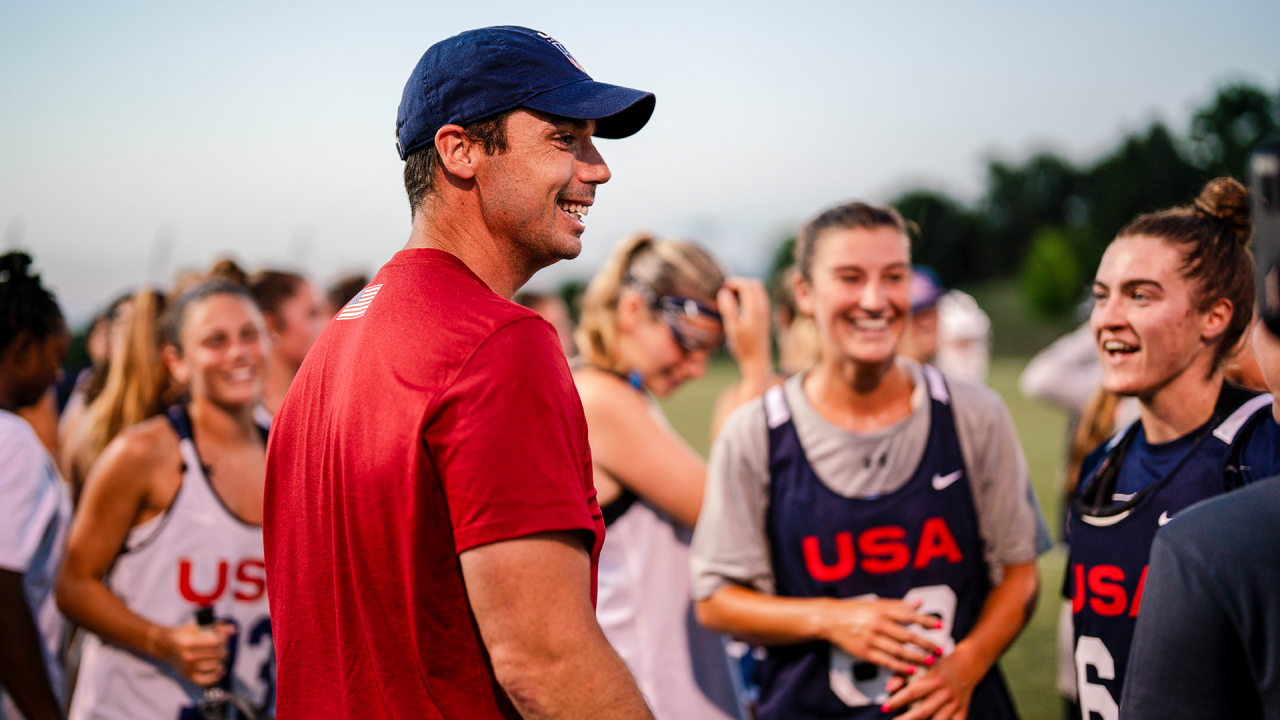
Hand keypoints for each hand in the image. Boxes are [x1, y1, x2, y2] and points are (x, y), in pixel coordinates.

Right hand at [155, 621, 234, 685]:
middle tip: (223, 645)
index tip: (224, 636)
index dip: (224, 638)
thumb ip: (217, 626)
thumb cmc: (184, 634)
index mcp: (191, 642)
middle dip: (224, 649)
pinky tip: (221, 669)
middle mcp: (189, 657)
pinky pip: (206, 681)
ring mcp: (189, 668)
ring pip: (215, 666)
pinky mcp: (188, 676)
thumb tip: (233, 630)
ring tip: (221, 654)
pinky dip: (216, 676)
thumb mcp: (198, 626)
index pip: (216, 642)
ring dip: (222, 660)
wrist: (166, 645)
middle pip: (218, 655)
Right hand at [717, 277, 770, 379]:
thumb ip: (728, 308)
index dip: (734, 282)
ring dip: (745, 287)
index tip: (722, 288)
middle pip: (754, 284)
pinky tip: (740, 303)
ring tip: (732, 295)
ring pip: (758, 289)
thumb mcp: (732, 328)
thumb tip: (724, 291)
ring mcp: (766, 311)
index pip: (747, 285)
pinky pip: (760, 296)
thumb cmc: (743, 346)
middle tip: (726, 290)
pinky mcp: (765, 315)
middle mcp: (763, 307)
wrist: (757, 360)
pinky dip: (750, 294)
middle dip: (740, 283)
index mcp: (755, 309)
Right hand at [821, 597, 940, 675]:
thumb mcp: (877, 604)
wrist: (831, 619)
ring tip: (930, 661)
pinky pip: (886, 661)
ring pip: (899, 651)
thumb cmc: (857, 610)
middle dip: (926, 644)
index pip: (909, 615)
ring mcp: (871, 639)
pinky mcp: (864, 652)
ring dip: (917, 657)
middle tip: (940, 650)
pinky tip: (912, 669)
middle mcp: (878, 624)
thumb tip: (920, 603)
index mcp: (882, 609)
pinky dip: (900, 666)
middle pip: (907, 636)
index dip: (926, 620)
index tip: (940, 625)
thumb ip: (899, 605)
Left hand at [881, 644, 984, 719]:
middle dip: (906, 719)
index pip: (912, 692)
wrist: (970, 663)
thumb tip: (888, 688)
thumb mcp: (923, 665)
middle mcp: (945, 692)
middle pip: (923, 711)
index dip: (897, 701)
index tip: (884, 708)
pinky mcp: (963, 710)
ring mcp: (955, 703)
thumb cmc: (941, 664)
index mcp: (934, 679)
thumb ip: (903, 675)